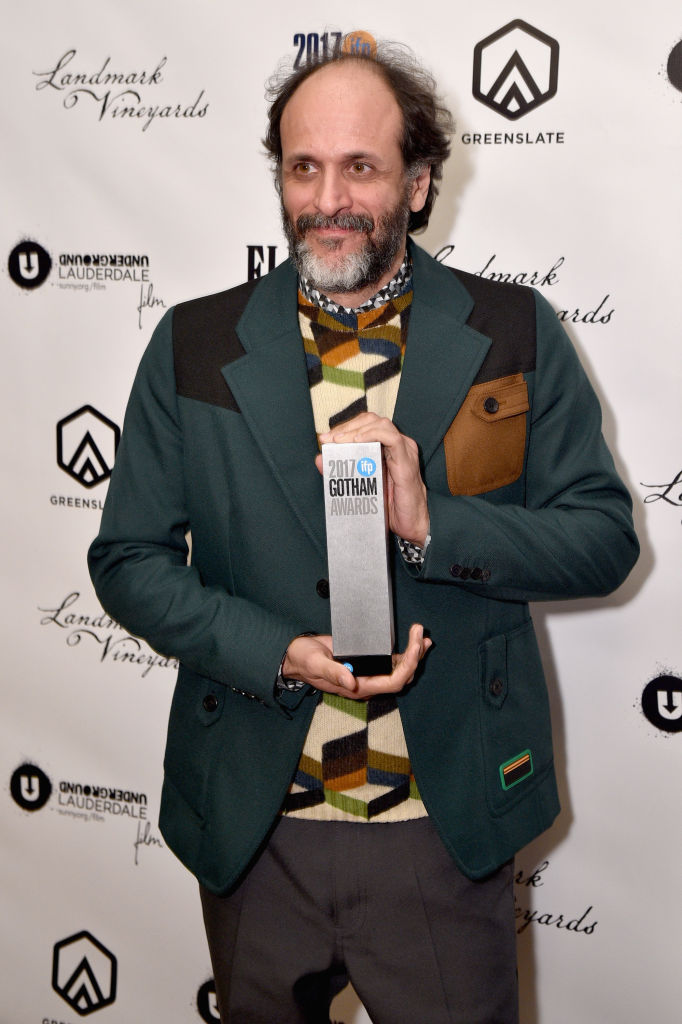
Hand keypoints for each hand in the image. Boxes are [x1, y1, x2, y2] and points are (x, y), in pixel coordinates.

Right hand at [282, 623, 431, 699]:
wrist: (296, 657)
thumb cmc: (304, 661)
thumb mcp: (315, 664)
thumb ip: (333, 672)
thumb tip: (351, 681)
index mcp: (357, 686)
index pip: (392, 682)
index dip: (408, 666)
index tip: (414, 647)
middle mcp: (367, 682)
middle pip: (402, 676)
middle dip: (416, 656)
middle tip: (421, 634)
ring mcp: (368, 673)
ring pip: (400, 670)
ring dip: (415, 655)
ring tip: (424, 637)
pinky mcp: (367, 663)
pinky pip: (392, 662)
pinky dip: (406, 653)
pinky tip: (414, 642)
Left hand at [317, 412, 429, 546]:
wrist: (412, 524)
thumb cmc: (390, 506)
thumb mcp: (361, 486)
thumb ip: (342, 470)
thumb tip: (320, 459)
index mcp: (387, 447)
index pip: (366, 425)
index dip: (345, 427)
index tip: (325, 439)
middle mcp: (398, 444)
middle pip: (372, 420)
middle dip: (347, 426)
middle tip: (329, 439)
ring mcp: (404, 450)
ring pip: (381, 424)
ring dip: (356, 430)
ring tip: (339, 440)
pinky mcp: (407, 460)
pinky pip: (392, 438)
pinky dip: (372, 434)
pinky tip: (357, 441)